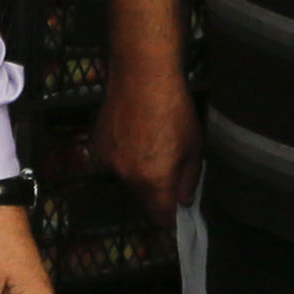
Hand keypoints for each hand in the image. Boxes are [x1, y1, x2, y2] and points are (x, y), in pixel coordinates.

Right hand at [93, 53, 200, 222]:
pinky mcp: (98, 146)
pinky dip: (124, 154)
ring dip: (138, 171)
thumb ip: (189, 179)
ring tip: (148, 144)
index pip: (161, 216)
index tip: (177, 209)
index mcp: (155, 181)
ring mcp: (110, 162)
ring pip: (127, 178)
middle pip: (143, 199)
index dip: (171, 216)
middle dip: (156, 192)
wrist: (142, 78)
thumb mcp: (194, 146)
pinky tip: (132, 133)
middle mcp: (128, 177)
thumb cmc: (175, 111)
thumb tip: (184, 200)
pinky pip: (114, 160)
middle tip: (168, 168)